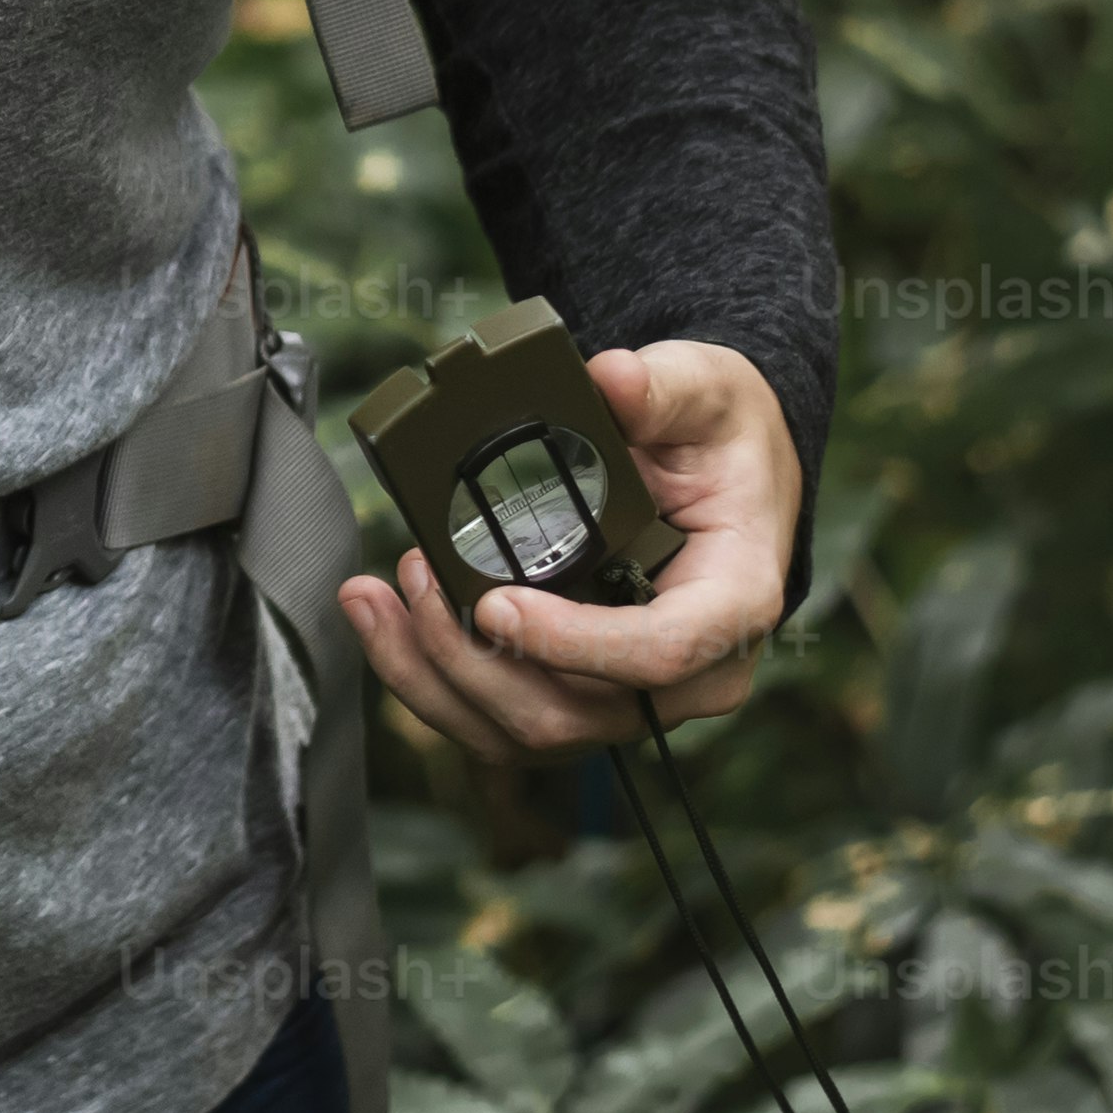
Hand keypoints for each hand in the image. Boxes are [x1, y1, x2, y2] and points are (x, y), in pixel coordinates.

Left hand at [339, 339, 797, 760]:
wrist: (720, 478)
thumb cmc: (721, 443)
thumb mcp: (709, 393)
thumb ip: (664, 388)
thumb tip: (612, 380)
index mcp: (734, 603)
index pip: (661, 653)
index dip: (573, 644)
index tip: (496, 604)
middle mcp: (690, 674)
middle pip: (572, 713)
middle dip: (472, 660)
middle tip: (415, 574)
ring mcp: (632, 697)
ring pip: (523, 732)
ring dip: (434, 676)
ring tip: (378, 598)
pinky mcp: (580, 696)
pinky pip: (498, 718)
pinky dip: (431, 678)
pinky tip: (386, 619)